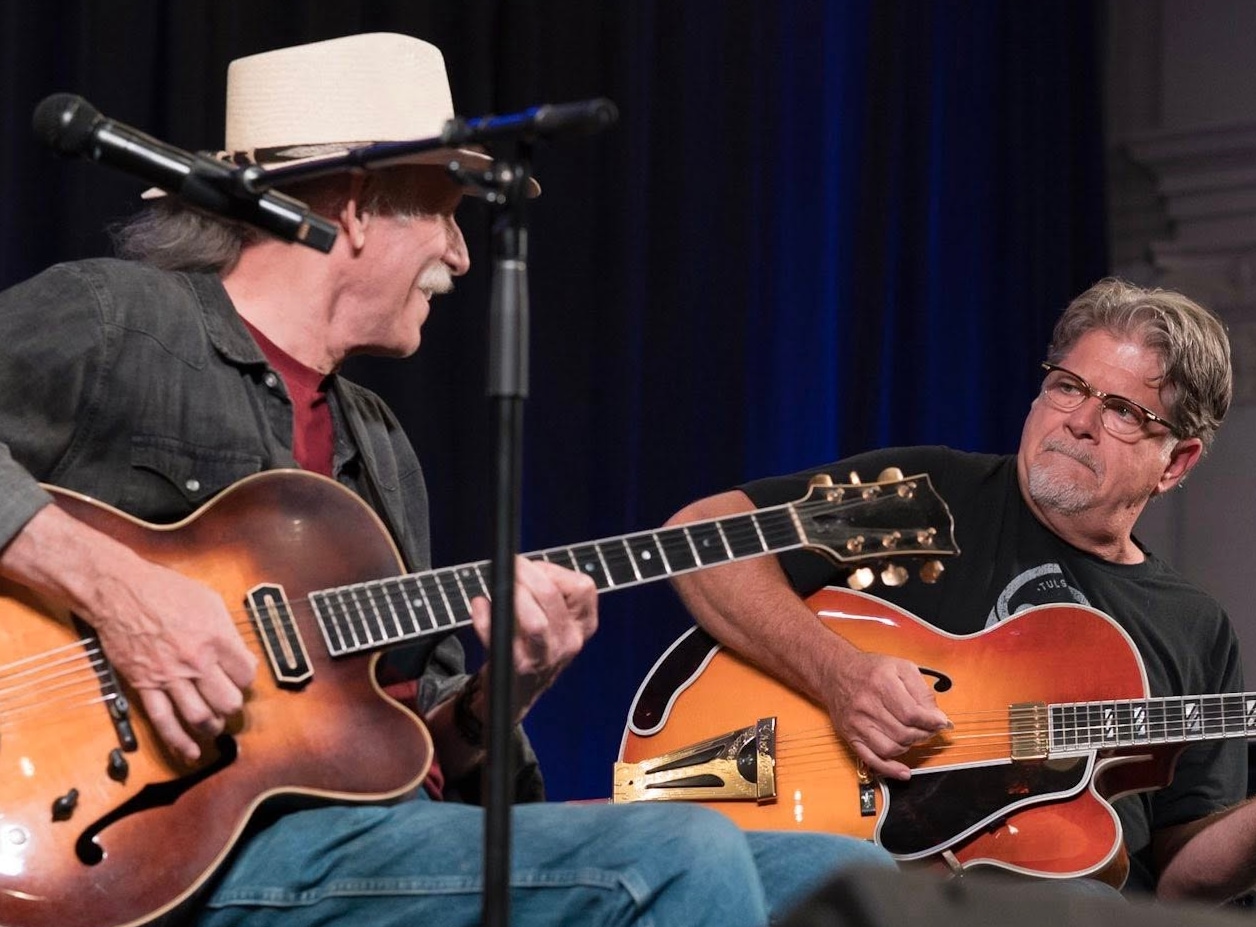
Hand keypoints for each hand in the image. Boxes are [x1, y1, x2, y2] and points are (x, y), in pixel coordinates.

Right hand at [0, 504, 257, 763]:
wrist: (119, 592)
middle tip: (230, 703)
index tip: (241, 677)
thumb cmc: (165, 590)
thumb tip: (240, 654)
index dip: (247, 678)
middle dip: (233, 706)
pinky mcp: (145, 685)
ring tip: (215, 726)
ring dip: (212, 726)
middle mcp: (196, 661)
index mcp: (216, 638)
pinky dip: (179, 741)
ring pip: (200, 716)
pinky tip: (190, 753)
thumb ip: (227, 630)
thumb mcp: (209, 600)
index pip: (246, 674)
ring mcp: (170, 677)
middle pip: (228, 700)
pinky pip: (164, 721)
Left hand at [468, 556, 597, 717]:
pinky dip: (485, 618)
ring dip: (510, 597)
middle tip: (507, 565)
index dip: (553, 570)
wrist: (515, 694)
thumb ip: (548, 593)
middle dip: (524, 573)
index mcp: (583, 625)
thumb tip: (520, 566)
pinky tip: (480, 606)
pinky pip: (500, 638)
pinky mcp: (517, 668)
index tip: (533, 569)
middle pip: (551, 596)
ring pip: (534, 622)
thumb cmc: (533, 646)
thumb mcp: (556, 622)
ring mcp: (545, 658)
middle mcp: (570, 641)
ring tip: (496, 588)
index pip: (583, 588)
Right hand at [825, 650, 950, 780]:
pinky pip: (871, 759)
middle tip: (928, 729)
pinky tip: (903, 771)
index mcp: (881, 683)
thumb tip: (937, 717)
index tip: (940, 722)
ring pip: (891, 748)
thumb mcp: (900, 667)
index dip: (931, 722)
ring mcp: (857, 723)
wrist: (835, 673)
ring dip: (909, 746)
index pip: (912, 713)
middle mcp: (867, 704)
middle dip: (923, 734)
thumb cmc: (869, 670)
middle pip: (904, 733)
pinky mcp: (850, 736)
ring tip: (913, 736)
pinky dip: (890, 769)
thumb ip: (921, 690)